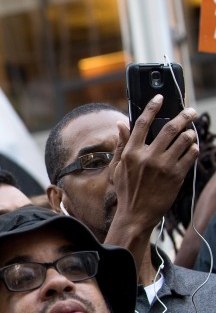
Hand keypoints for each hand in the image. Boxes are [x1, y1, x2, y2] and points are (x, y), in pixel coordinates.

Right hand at [109, 95, 198, 232]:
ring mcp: (163, 166)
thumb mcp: (118, 166)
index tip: (160, 97)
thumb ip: (122, 144)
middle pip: (169, 128)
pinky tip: (192, 148)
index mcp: (131, 152)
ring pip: (184, 140)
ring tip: (191, 132)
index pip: (142, 123)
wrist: (136, 214)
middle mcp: (147, 157)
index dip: (152, 107)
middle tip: (191, 111)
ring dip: (190, 133)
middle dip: (183, 116)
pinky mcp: (176, 175)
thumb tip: (120, 124)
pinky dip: (193, 148)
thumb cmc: (126, 190)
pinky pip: (190, 155)